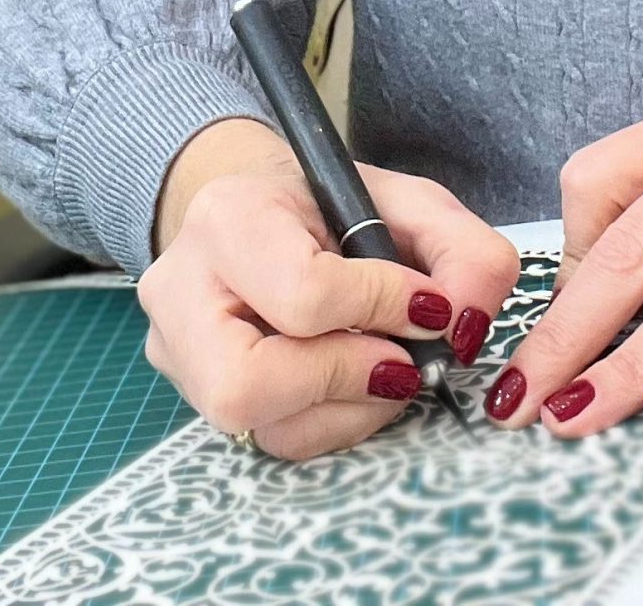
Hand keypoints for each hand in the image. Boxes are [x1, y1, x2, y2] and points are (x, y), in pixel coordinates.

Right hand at [137, 118, 518, 458]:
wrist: (257, 216)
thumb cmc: (330, 209)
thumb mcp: (406, 203)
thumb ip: (461, 251)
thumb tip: (465, 325)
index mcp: (230, 217)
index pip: (303, 292)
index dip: (380, 308)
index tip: (427, 306)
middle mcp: (183, 289)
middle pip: (247, 383)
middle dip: (344, 380)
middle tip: (399, 363)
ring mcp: (178, 351)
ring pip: (262, 426)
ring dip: (349, 409)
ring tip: (385, 368)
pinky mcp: (195, 395)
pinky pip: (271, 439)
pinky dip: (332, 421)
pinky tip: (354, 383)